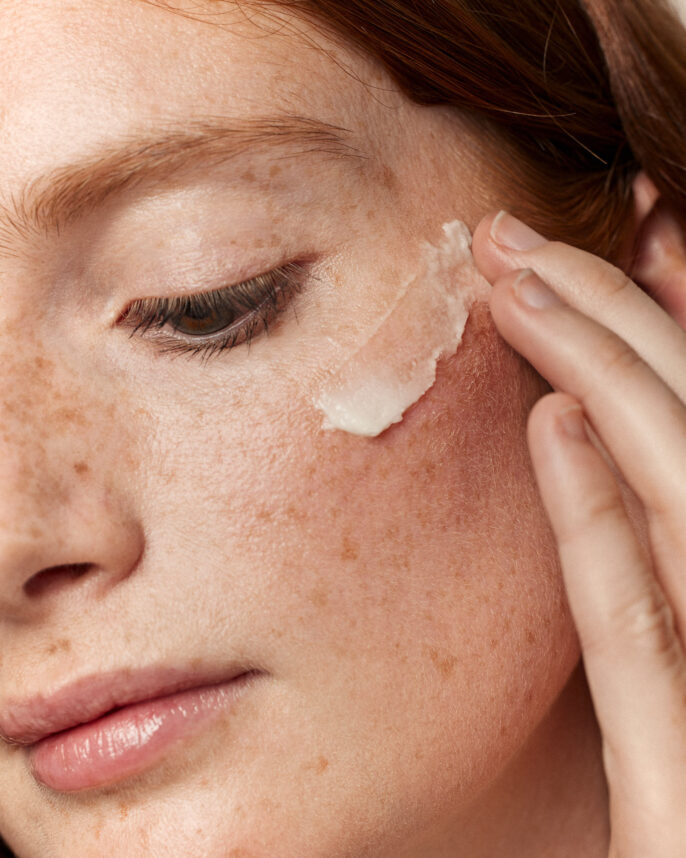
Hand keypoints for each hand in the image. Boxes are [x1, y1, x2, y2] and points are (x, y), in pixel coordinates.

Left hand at [472, 210, 685, 856]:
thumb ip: (642, 553)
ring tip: (521, 286)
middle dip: (619, 317)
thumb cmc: (664, 781)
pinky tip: (553, 426)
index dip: (672, 326)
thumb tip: (581, 429)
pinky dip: (598, 519)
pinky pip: (633, 634)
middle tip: (522, 238)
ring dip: (602, 375)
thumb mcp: (662, 658)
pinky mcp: (684, 791)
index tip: (627, 241)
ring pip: (677, 496)